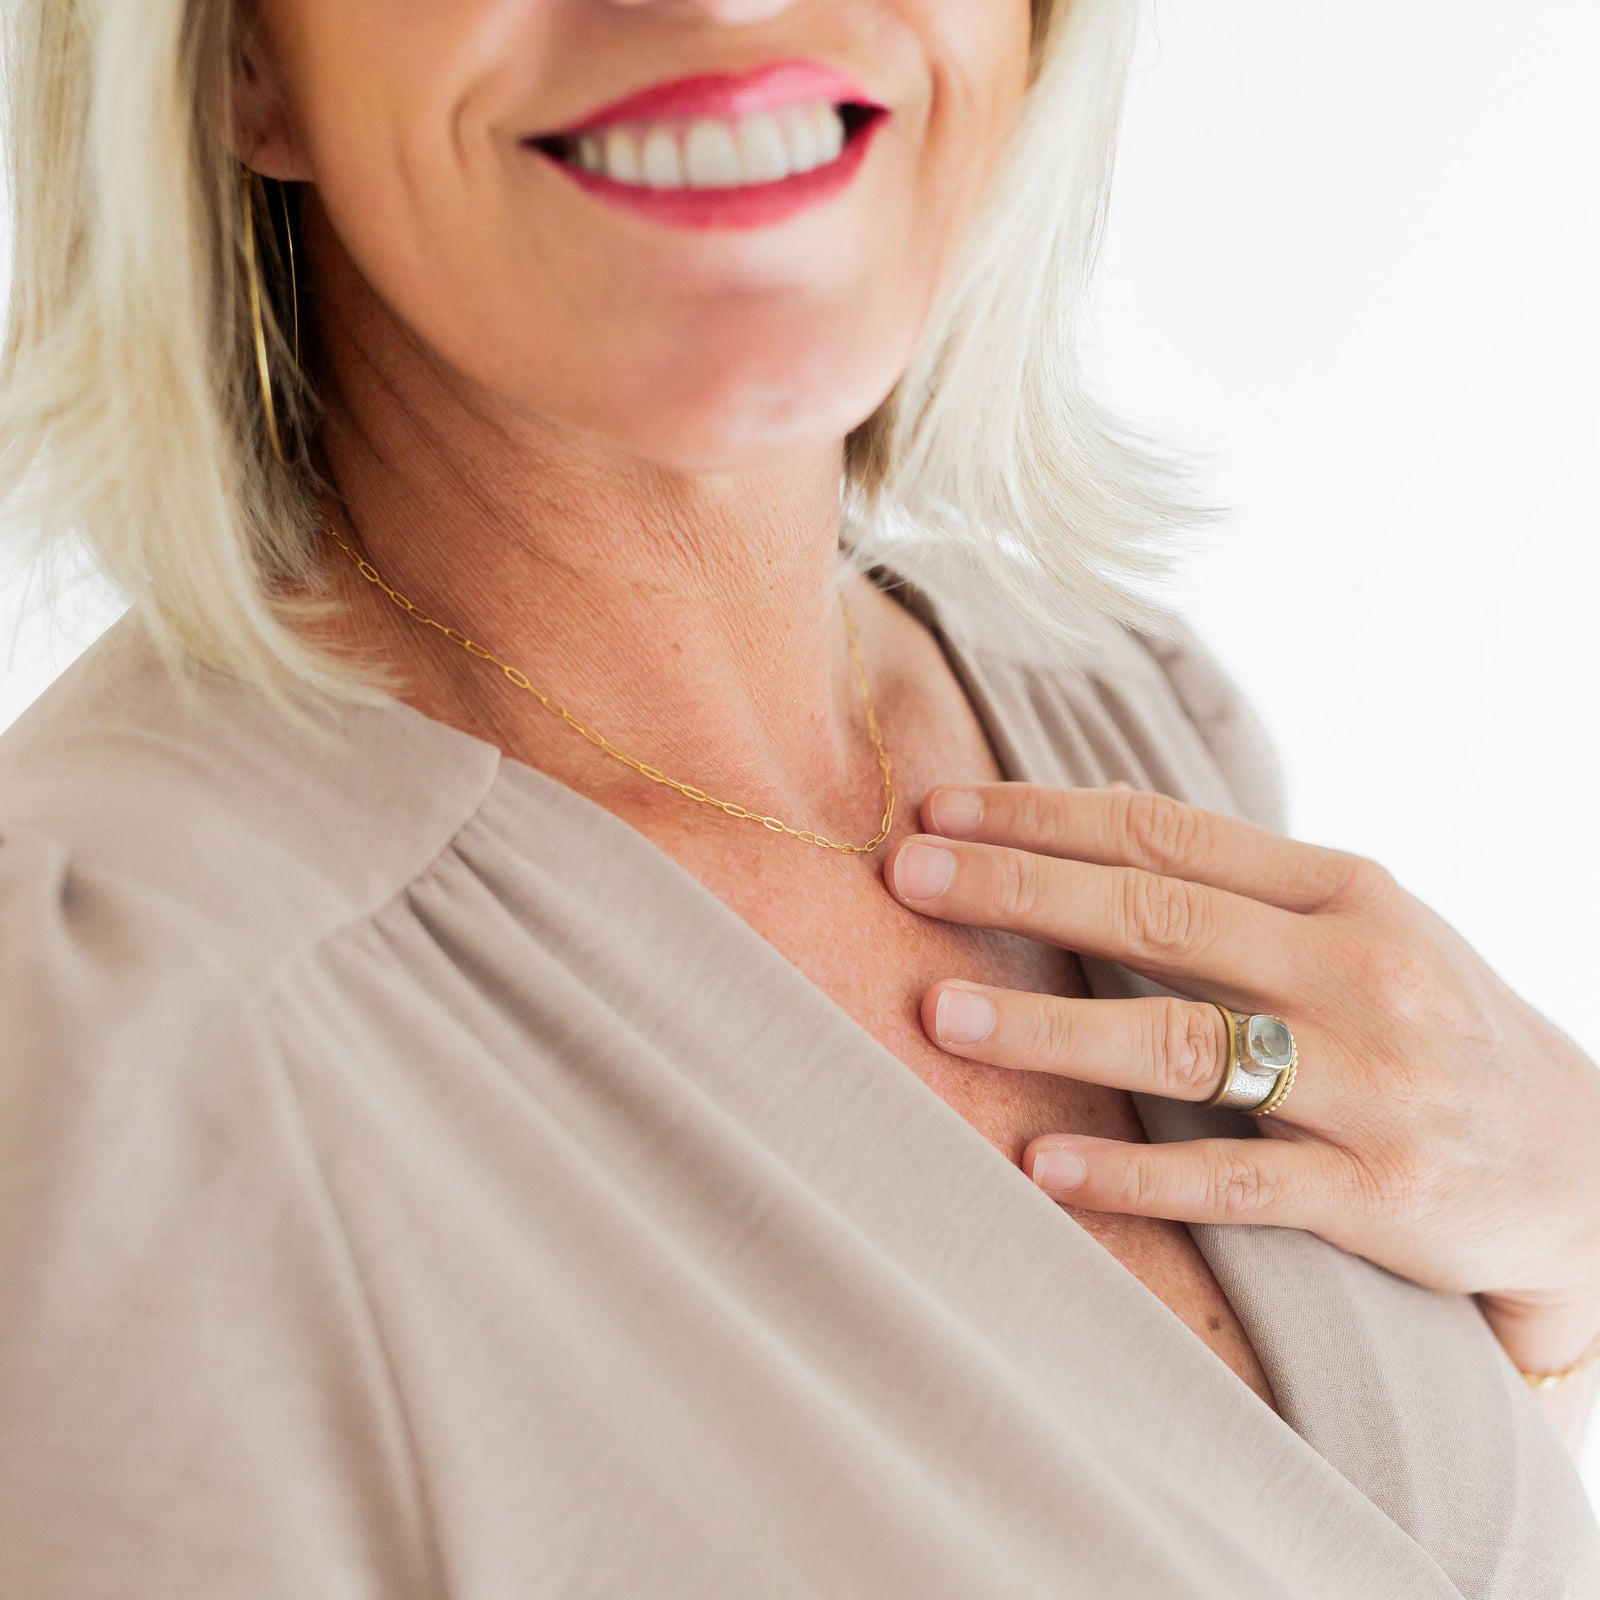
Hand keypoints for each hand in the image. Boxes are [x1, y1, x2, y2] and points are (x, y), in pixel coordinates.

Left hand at [881, 781, 1599, 1376]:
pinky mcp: (1376, 1194)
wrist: (1579, 1162)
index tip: (941, 807)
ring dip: (1048, 1027)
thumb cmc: (1428, 1020)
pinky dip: (1132, 1173)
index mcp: (1344, 889)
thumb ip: (1236, 892)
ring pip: (1182, 1045)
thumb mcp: (1356, 928)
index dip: (1044, 816)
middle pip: (1157, 917)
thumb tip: (1076, 841)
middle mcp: (1358, 971)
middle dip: (1018, 890)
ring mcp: (1370, 1083)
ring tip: (939, 1014)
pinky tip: (1040, 1160)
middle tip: (905, 877)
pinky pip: (1232, 1183)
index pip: (1166, 833)